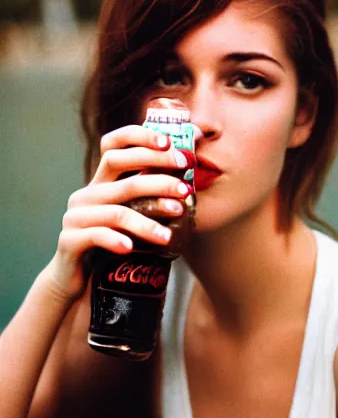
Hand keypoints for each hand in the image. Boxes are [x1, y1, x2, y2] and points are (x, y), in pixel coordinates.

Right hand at [44, 125, 194, 302]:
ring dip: (148, 221)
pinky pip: (96, 236)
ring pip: (117, 211)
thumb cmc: (115, 245)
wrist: (79, 279)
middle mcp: (87, 193)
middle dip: (158, 179)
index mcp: (102, 182)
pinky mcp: (69, 240)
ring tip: (170, 234)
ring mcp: (76, 216)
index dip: (140, 138)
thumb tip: (188, 185)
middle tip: (185, 190)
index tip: (169, 143)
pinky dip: (115, 240)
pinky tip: (131, 248)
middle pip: (121, 174)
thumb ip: (149, 200)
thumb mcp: (132, 217)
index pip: (115, 145)